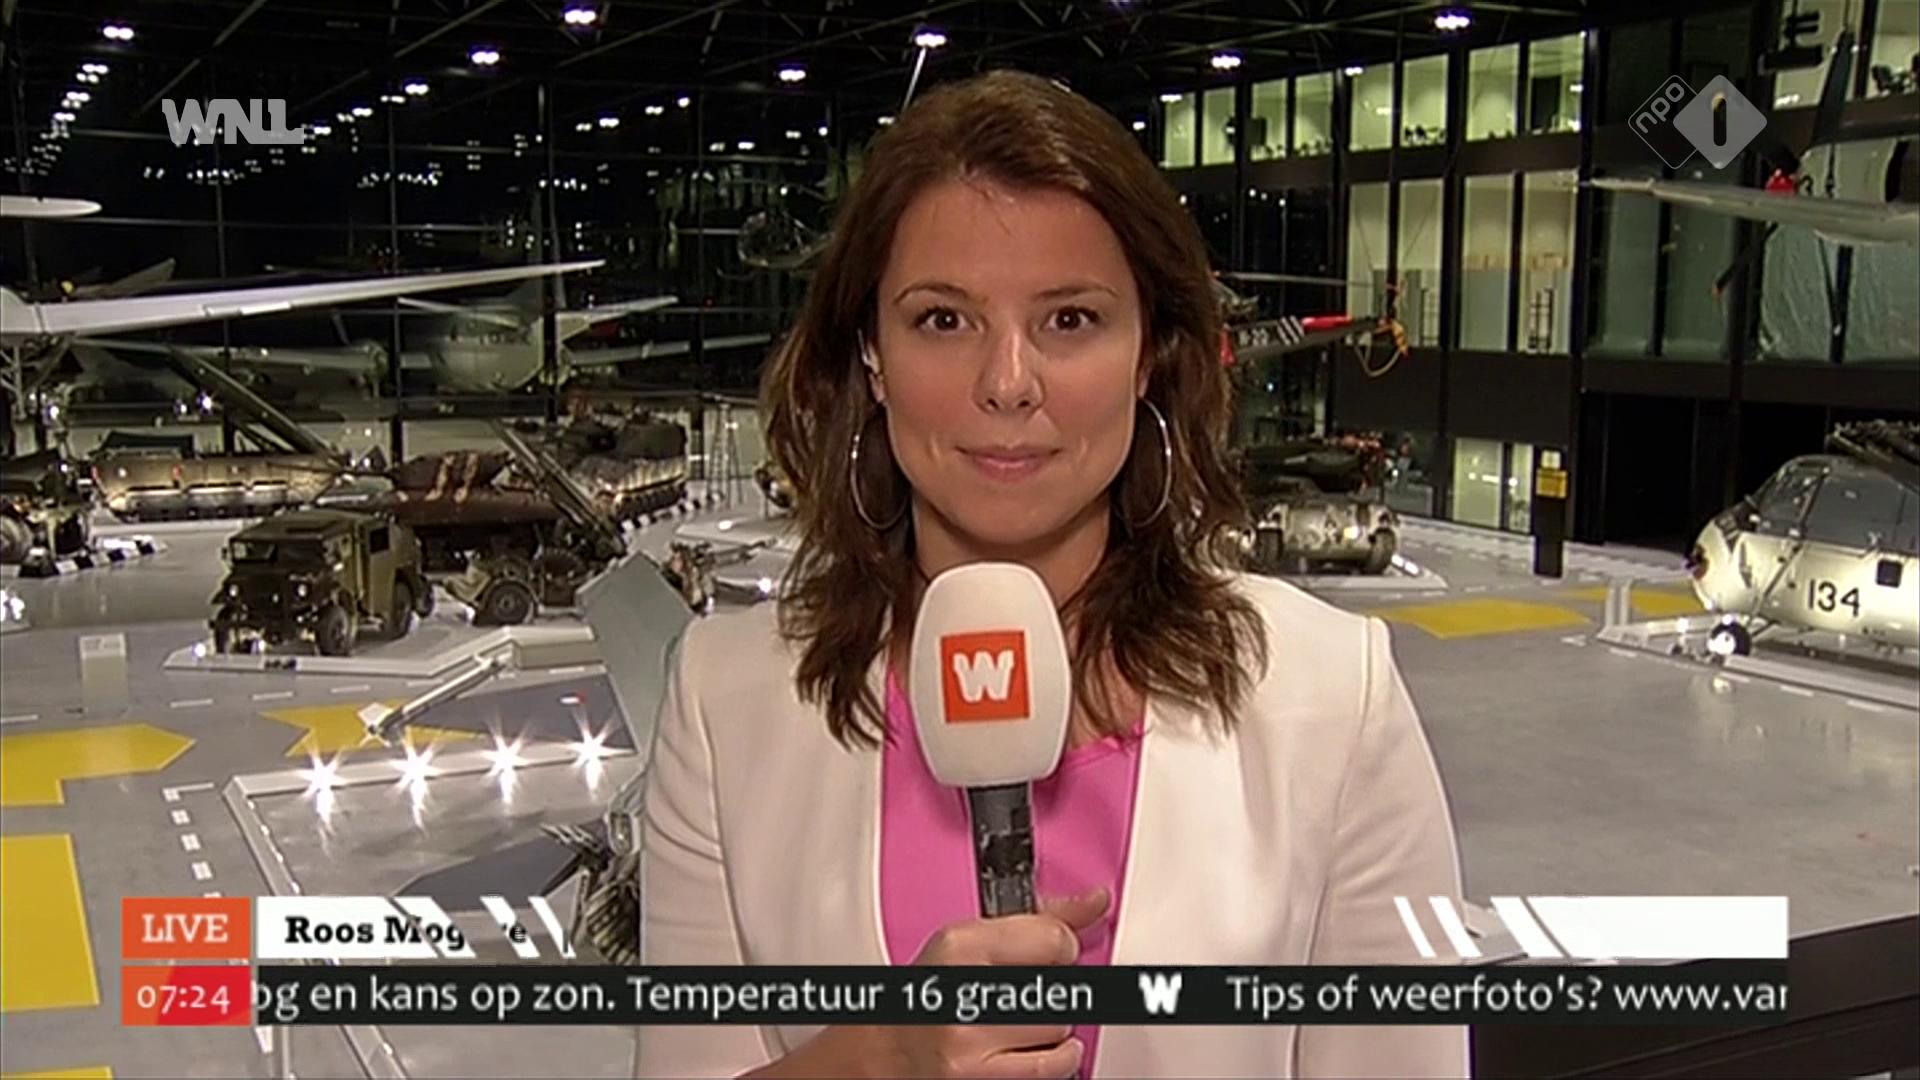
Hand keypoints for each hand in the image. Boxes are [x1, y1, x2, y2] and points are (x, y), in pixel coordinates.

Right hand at [744, 889, 1110, 1079]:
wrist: (881, 1055)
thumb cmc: (924, 995)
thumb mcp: (967, 941)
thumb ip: (1036, 920)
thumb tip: (1096, 901)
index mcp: (959, 948)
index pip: (1052, 939)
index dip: (1062, 945)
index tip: (1052, 950)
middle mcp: (964, 997)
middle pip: (1061, 986)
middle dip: (1053, 988)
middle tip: (1025, 989)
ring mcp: (971, 1047)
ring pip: (1061, 1029)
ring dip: (1052, 1027)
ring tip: (1019, 1020)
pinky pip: (1053, 1068)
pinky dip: (1055, 1059)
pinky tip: (1034, 1048)